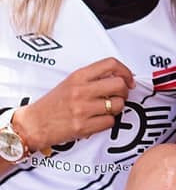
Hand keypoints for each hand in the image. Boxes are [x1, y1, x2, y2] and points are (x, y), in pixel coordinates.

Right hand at [16, 58, 133, 149]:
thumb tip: (120, 76)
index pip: (111, 64)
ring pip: (118, 104)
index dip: (126, 71)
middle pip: (119, 84)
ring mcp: (82, 108)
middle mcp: (81, 91)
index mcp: (78, 76)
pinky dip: (108, 122)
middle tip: (119, 95)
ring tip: (106, 109)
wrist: (32, 125)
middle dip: (124, 91)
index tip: (128, 79)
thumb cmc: (52, 105)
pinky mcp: (83, 126)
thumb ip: (93, 77)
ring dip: (117, 108)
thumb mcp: (70, 82)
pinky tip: (98, 120)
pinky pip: (111, 122)